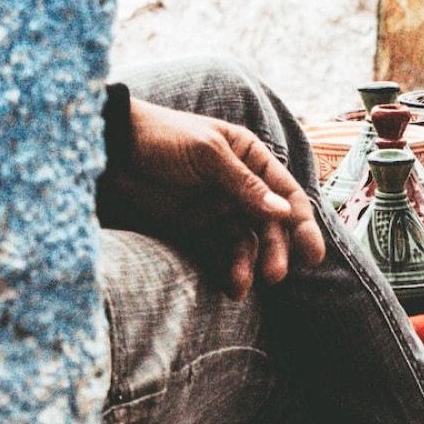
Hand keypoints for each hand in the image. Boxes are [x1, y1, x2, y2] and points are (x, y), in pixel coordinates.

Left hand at [102, 98, 324, 299]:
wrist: (111, 148)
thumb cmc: (163, 137)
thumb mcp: (208, 155)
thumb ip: (244, 185)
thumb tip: (283, 212)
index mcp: (251, 157)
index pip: (286, 192)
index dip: (302, 223)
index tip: (312, 253)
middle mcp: (242, 183)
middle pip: (271, 222)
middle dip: (277, 249)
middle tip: (277, 276)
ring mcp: (219, 206)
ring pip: (248, 240)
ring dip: (252, 263)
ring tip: (245, 286)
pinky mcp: (196, 226)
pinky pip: (221, 250)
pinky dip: (229, 268)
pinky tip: (233, 286)